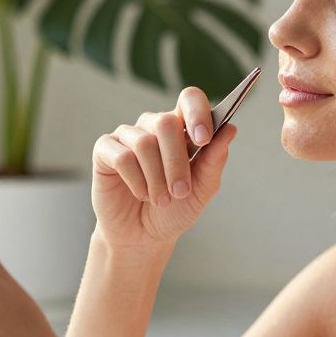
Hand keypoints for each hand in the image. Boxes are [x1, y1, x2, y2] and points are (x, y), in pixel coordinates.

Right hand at [91, 86, 238, 247]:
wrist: (143, 237)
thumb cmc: (174, 210)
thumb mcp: (201, 190)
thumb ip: (214, 161)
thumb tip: (230, 129)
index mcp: (182, 128)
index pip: (190, 99)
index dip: (197, 112)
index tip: (204, 139)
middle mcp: (153, 125)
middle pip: (166, 122)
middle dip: (176, 162)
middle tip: (180, 191)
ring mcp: (128, 135)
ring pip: (144, 142)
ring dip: (157, 178)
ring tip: (160, 199)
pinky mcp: (105, 149)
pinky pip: (122, 156)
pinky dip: (136, 181)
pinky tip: (141, 194)